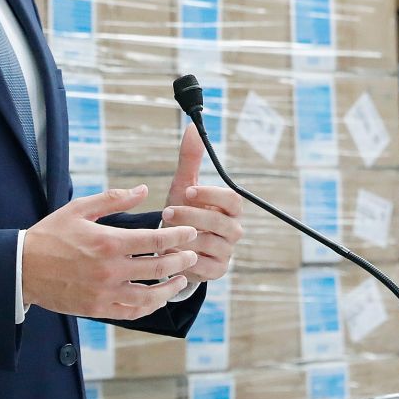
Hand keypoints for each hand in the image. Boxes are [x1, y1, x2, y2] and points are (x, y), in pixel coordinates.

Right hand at [22, 184, 197, 319]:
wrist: (22, 269)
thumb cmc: (50, 236)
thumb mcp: (79, 209)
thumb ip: (114, 199)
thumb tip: (143, 190)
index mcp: (108, 243)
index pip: (156, 240)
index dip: (179, 236)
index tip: (190, 232)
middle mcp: (110, 270)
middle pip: (159, 268)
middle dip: (181, 260)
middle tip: (192, 254)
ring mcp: (104, 293)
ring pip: (150, 296)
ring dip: (171, 288)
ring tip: (182, 279)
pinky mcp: (97, 310)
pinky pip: (132, 312)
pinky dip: (149, 306)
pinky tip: (157, 298)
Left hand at [160, 123, 242, 283]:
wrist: (174, 244)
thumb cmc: (182, 210)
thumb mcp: (183, 185)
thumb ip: (190, 159)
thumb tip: (192, 127)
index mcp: (230, 208)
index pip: (232, 199)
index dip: (211, 195)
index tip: (187, 191)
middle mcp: (233, 229)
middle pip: (222, 222)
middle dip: (193, 216)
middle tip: (167, 212)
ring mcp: (227, 252)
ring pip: (212, 245)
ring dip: (186, 238)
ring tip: (165, 234)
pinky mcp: (217, 271)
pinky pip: (204, 266)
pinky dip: (186, 258)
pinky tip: (170, 252)